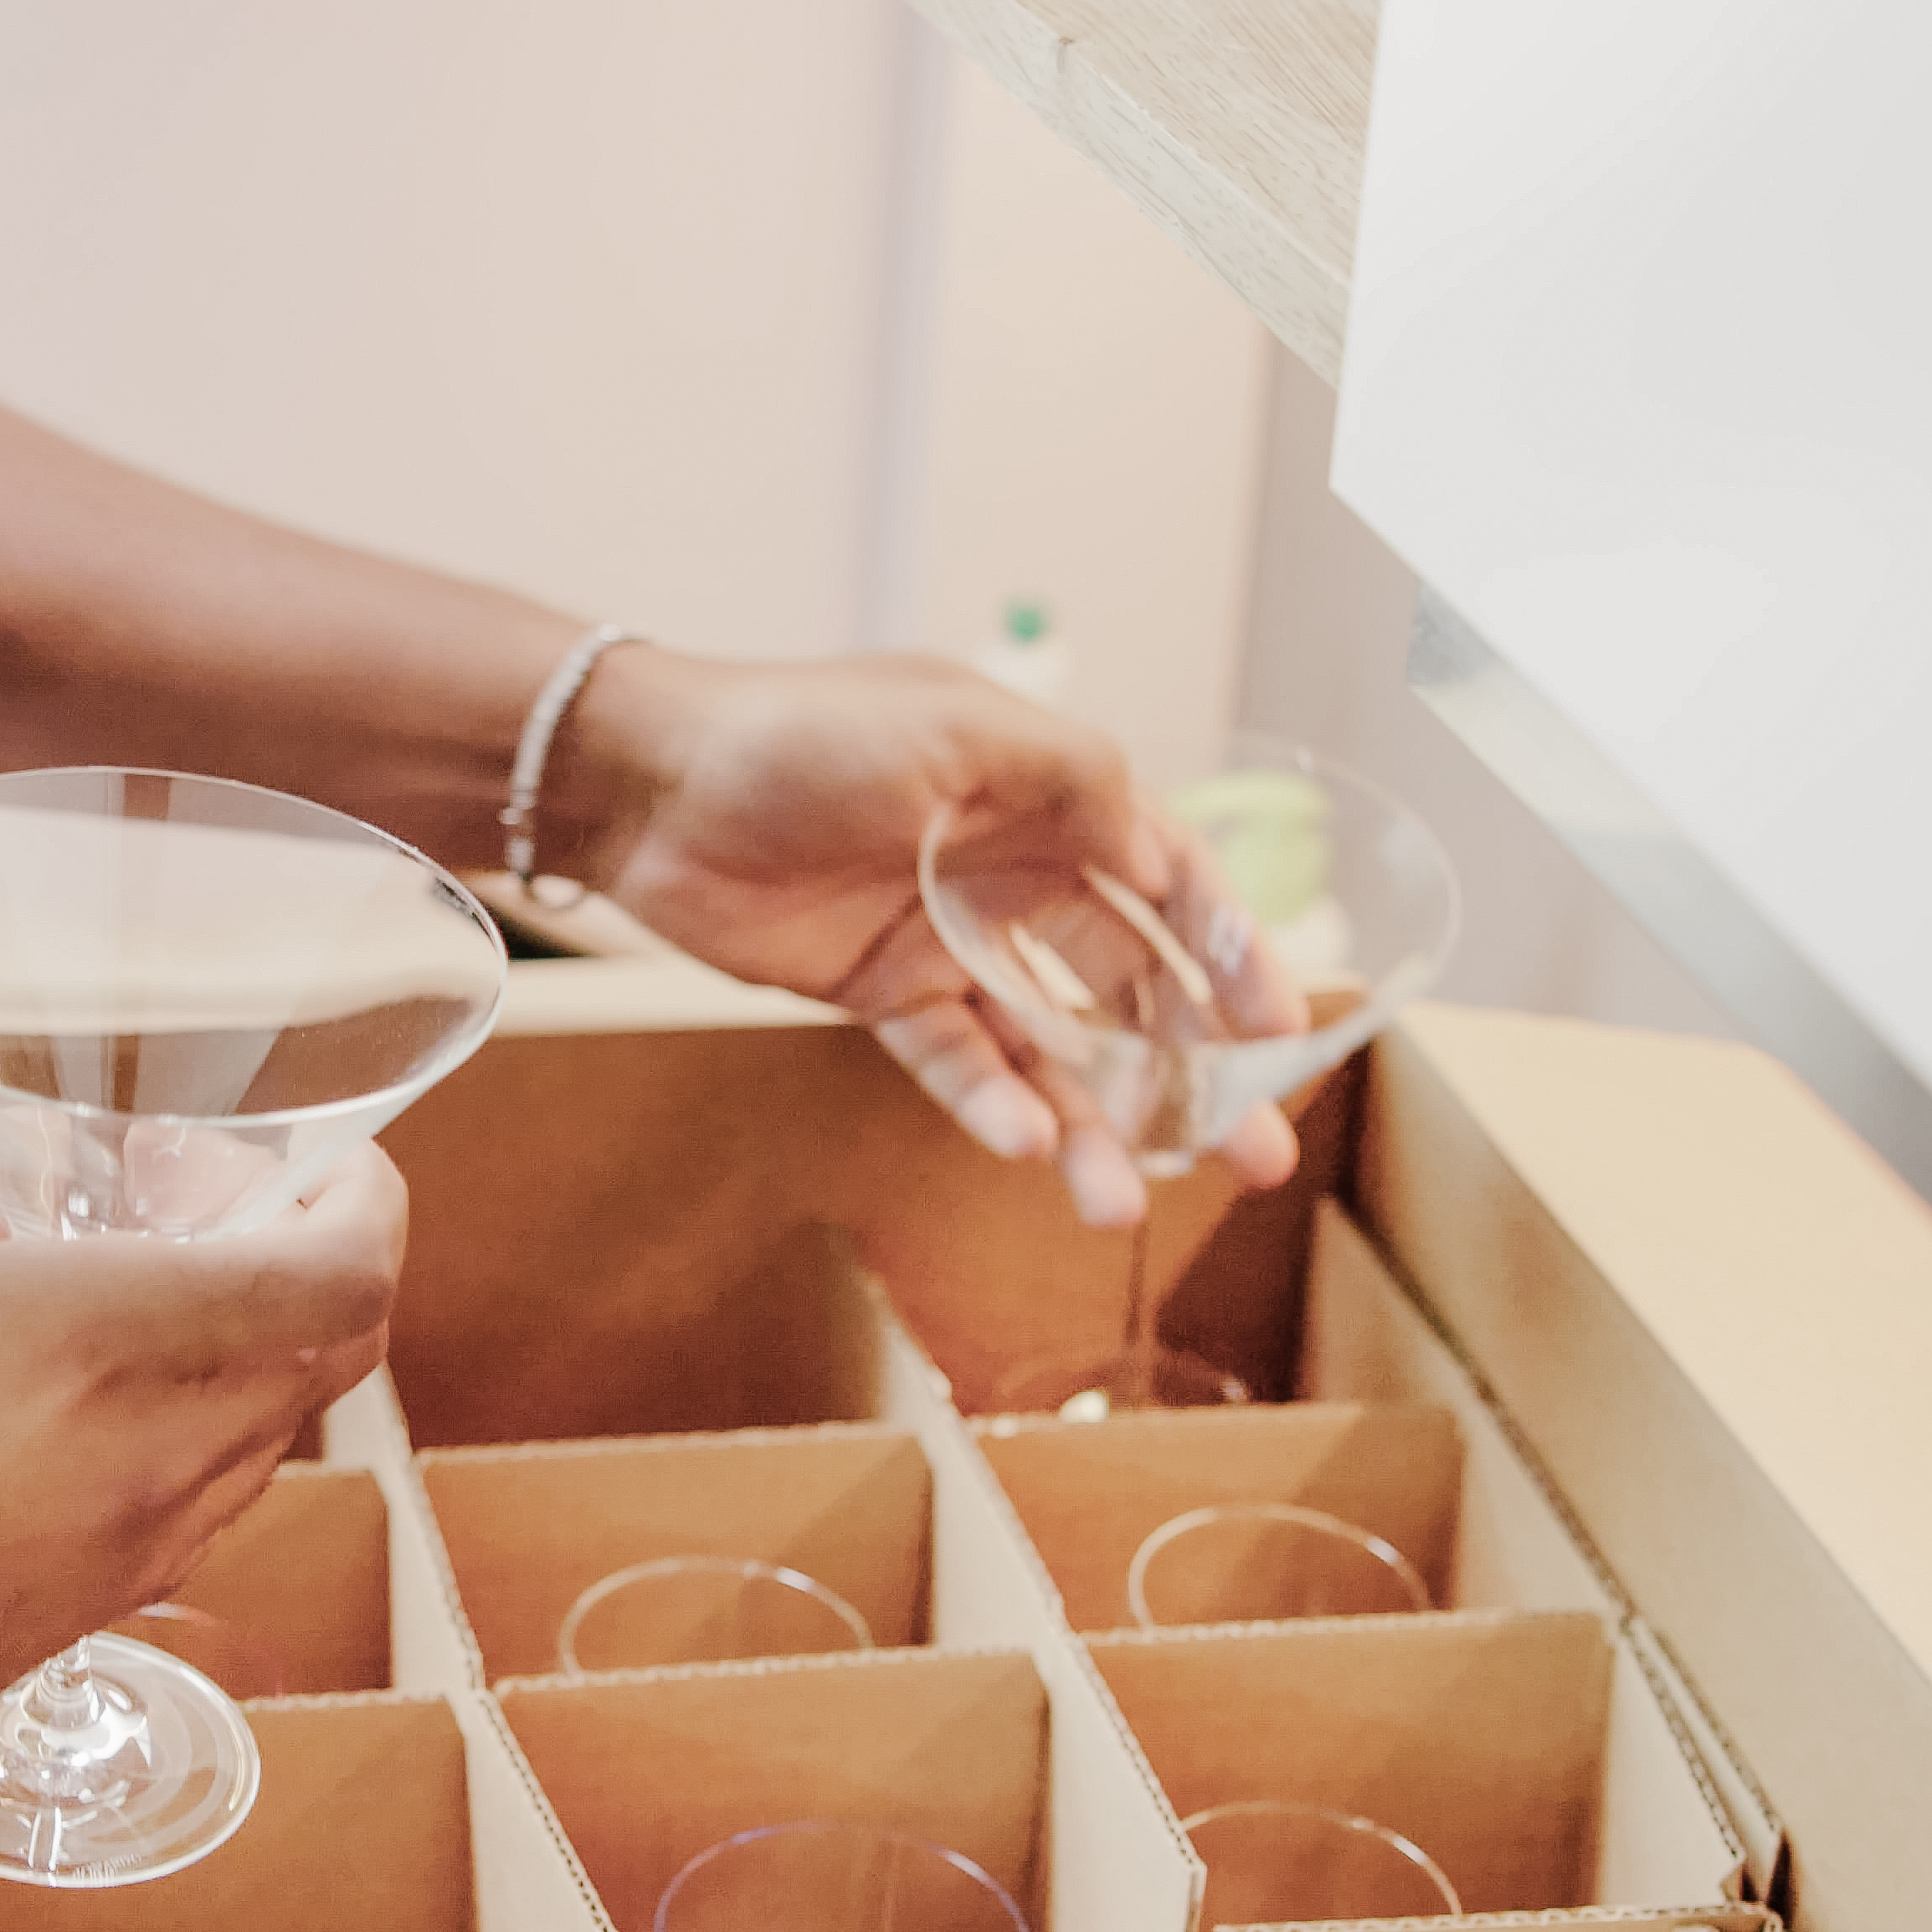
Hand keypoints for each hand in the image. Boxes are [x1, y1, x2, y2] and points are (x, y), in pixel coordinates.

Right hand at [0, 1152, 406, 1801]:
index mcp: (99, 1338)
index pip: (339, 1277)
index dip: (368, 1207)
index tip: (333, 1163)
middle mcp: (147, 1457)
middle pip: (326, 1359)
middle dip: (307, 1265)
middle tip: (219, 1210)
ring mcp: (124, 1560)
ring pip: (262, 1439)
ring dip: (242, 1358)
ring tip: (136, 1299)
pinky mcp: (81, 1627)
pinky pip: (188, 1510)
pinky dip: (179, 1437)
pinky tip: (72, 1403)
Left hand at [560, 646, 1304, 1224]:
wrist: (648, 780)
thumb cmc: (801, 730)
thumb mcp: (956, 728)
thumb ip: (1074, 780)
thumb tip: (1170, 859)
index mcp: (1051, 799)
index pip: (1172, 887)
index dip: (1232, 960)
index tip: (1282, 1036)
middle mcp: (1014, 874)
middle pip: (1130, 987)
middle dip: (1193, 1073)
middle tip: (1253, 1157)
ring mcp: (949, 942)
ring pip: (1048, 1048)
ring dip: (1093, 1124)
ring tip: (1124, 1203)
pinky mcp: (881, 994)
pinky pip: (956, 1064)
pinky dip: (991, 1107)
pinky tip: (1025, 1148)